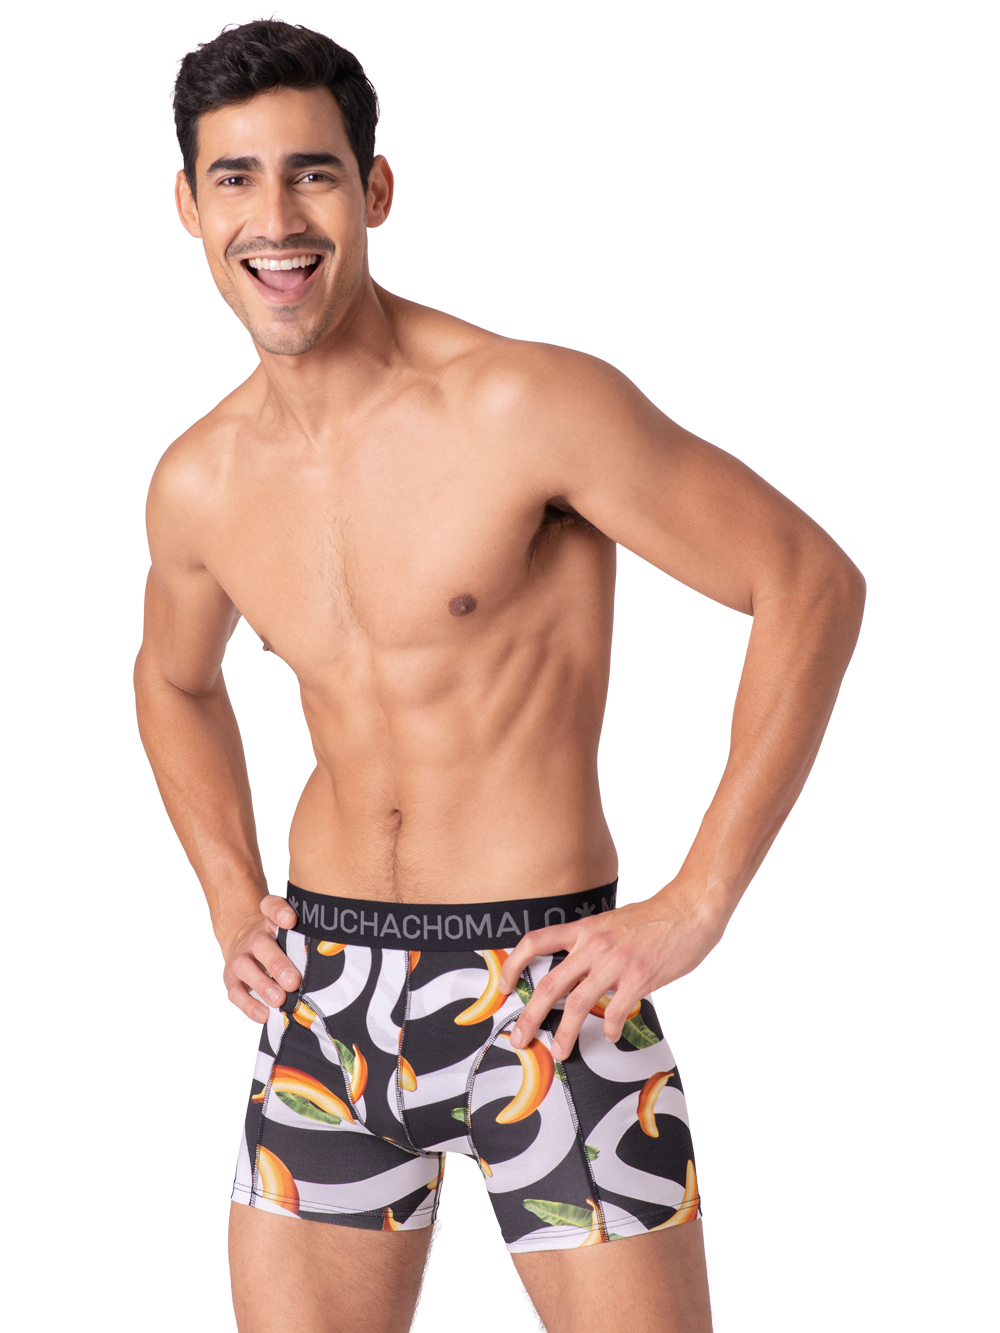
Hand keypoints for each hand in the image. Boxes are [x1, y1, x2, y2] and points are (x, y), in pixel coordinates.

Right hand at [220, 893, 300, 1024]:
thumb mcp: (291, 933)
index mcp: (271, 922)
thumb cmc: (279, 941)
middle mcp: (255, 938)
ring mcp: (241, 957)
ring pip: (245, 967)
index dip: (279, 912)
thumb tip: (333, 955)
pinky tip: (265, 1015)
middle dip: (277, 964)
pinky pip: (236, 992)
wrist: (244, 942)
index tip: (291, 920)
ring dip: (263, 985)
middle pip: (262, 944)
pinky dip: (249, 1005)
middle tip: (294, 981)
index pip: (271, 907)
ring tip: (279, 1000)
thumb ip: (308, 938)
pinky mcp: (231, 979)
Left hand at [496, 885, 723, 1060]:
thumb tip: (575, 969)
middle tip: (519, 1038)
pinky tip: (609, 1034)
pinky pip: (615, 1011)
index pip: (535, 941)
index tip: (504, 987)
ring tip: (560, 1051)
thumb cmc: (653, 918)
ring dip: (564, 1033)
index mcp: (584, 928)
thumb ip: (591, 943)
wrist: (689, 909)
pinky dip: (609, 1028)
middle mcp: (594, 944)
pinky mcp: (640, 977)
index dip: (513, 965)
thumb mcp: (612, 922)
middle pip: (550, 983)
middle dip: (529, 1015)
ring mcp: (616, 961)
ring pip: (577, 1003)